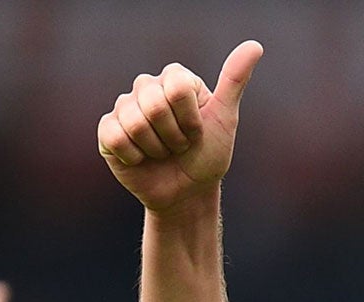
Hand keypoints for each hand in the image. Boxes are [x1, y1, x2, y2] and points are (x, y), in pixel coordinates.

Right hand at [97, 42, 262, 212]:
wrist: (187, 193)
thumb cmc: (207, 156)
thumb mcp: (224, 119)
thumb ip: (234, 81)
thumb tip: (255, 46)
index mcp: (174, 79)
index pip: (176, 88)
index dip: (189, 119)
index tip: (196, 132)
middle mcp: (147, 87)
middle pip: (154, 104)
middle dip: (173, 136)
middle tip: (179, 146)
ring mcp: (125, 108)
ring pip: (134, 122)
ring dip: (156, 148)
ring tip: (162, 153)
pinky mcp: (108, 131)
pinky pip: (115, 137)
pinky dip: (135, 156)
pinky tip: (142, 159)